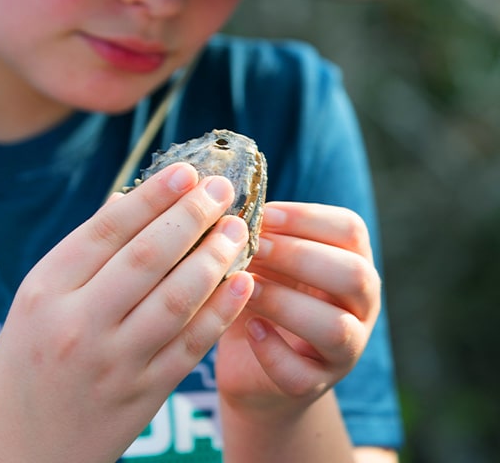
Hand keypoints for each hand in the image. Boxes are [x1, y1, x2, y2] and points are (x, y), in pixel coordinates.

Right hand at [0, 163, 253, 462]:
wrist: (13, 447)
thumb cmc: (26, 360)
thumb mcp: (37, 300)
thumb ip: (84, 255)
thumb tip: (134, 202)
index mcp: (46, 290)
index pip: (108, 229)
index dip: (153, 196)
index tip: (187, 172)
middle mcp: (78, 323)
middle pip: (147, 256)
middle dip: (192, 216)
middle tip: (222, 190)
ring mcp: (112, 363)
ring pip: (177, 298)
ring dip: (214, 257)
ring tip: (238, 228)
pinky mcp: (142, 398)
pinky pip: (190, 345)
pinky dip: (221, 310)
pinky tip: (242, 281)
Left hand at [215, 201, 380, 414]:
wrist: (252, 366)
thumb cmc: (260, 294)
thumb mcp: (265, 259)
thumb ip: (260, 235)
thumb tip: (231, 205)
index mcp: (351, 262)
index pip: (350, 229)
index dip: (306, 217)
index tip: (263, 214)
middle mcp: (359, 306)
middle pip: (354, 275)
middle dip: (298, 256)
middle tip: (251, 248)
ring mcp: (343, 351)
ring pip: (337, 329)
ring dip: (285, 302)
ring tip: (245, 288)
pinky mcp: (314, 386)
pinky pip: (302, 375)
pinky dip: (272, 352)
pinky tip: (250, 329)